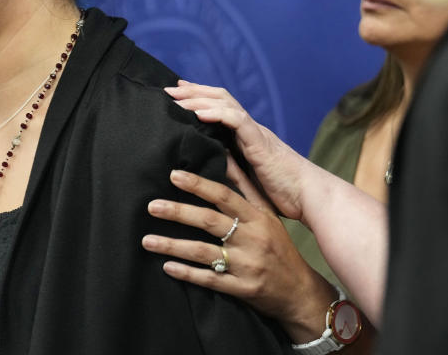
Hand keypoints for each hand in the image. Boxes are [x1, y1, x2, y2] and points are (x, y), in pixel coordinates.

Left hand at [141, 157, 337, 341]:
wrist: (301, 292)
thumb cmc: (279, 247)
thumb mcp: (268, 214)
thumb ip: (245, 186)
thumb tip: (227, 154)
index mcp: (257, 217)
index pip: (224, 196)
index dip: (199, 185)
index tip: (174, 175)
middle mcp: (252, 239)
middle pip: (210, 221)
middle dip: (178, 212)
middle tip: (152, 206)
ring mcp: (247, 265)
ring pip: (205, 252)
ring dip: (173, 246)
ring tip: (147, 240)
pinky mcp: (243, 289)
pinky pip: (210, 280)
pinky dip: (187, 273)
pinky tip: (167, 267)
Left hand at [164, 80, 307, 219]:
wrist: (310, 198)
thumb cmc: (281, 192)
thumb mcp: (247, 177)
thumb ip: (230, 166)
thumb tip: (206, 164)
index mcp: (245, 135)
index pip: (219, 106)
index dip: (198, 96)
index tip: (176, 93)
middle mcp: (250, 129)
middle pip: (219, 98)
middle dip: (193, 92)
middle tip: (168, 91)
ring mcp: (256, 134)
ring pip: (226, 104)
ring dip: (199, 99)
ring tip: (177, 99)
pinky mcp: (261, 144)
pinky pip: (238, 121)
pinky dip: (218, 114)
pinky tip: (199, 114)